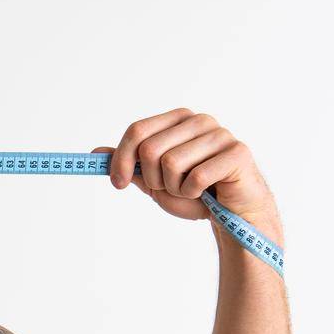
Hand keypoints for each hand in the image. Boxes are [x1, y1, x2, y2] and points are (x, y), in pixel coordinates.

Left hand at [91, 108, 274, 224]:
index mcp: (177, 120)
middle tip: (170, 188)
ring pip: (171, 164)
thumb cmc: (193, 193)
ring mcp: (220, 134)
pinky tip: (206, 193)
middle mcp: (199, 121)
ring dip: (174, 188)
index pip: (136, 130)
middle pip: (150, 149)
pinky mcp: (238, 152)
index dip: (121, 159)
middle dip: (152, 179)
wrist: (229, 212)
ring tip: (190, 189)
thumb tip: (96, 153)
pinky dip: (193, 194)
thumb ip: (128, 165)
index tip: (118, 183)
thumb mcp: (153, 180)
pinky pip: (196, 177)